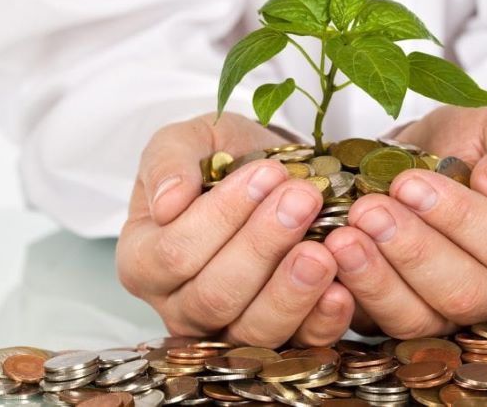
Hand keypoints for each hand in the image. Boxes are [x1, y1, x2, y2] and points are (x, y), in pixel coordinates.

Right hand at [116, 112, 354, 346]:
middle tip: (304, 198)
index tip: (267, 173)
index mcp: (144, 261)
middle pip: (215, 296)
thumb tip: (167, 203)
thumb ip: (168, 160)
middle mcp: (179, 308)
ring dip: (291, 289)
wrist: (272, 178)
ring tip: (323, 249)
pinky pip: (297, 346)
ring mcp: (228, 331)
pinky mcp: (278, 343)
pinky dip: (321, 321)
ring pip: (252, 330)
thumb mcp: (190, 140)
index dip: (222, 216)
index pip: (174, 253)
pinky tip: (342, 290)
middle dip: (263, 245)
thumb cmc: (222, 161)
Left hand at [324, 106, 486, 337]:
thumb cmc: (477, 145)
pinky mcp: (403, 316)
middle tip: (369, 210)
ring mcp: (450, 312)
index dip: (460, 219)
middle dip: (412, 251)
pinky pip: (377, 322)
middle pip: (463, 293)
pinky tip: (328, 260)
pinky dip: (350, 294)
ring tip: (342, 238)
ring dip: (376, 280)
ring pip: (418, 318)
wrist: (430, 159)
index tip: (411, 184)